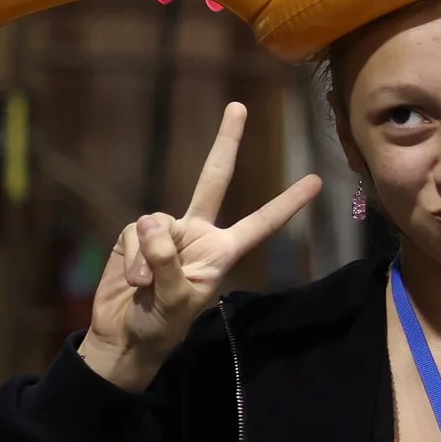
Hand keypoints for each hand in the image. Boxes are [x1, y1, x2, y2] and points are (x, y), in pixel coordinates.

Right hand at [77, 104, 320, 391]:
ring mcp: (167, 231)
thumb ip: (167, 262)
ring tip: (145, 286)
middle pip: (214, 179)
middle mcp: (199, 233)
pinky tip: (132, 280)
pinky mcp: (137, 234)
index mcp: (223, 251)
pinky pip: (135, 232)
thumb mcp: (174, 300)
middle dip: (226, 143)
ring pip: (158, 221)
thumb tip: (152, 222)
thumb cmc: (161, 325)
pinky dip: (131, 256)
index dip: (286, 203)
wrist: (124, 335)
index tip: (317, 181)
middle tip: (239, 107)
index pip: (261, 223)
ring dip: (149, 256)